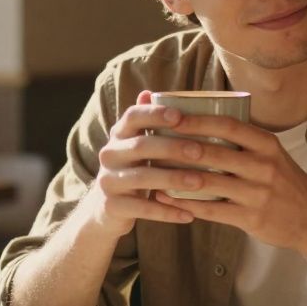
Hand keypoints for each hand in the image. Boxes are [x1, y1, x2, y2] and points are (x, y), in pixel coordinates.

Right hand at [87, 90, 212, 236]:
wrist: (105, 209)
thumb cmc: (134, 169)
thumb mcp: (136, 145)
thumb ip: (147, 122)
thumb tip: (152, 91)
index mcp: (119, 135)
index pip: (133, 116)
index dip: (155, 114)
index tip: (180, 115)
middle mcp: (109, 154)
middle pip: (141, 146)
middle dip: (173, 148)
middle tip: (201, 151)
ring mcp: (108, 181)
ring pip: (142, 178)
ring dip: (173, 179)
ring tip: (200, 183)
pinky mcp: (112, 206)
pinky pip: (142, 209)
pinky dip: (167, 212)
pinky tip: (190, 214)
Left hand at [153, 114, 306, 258]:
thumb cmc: (284, 182)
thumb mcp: (271, 154)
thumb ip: (243, 140)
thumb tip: (202, 121)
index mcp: (267, 144)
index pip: (227, 125)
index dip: (196, 120)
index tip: (170, 115)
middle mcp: (263, 166)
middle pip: (214, 153)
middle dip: (179, 147)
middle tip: (151, 142)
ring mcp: (257, 193)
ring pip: (209, 182)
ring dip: (177, 178)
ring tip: (152, 171)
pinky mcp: (251, 218)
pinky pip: (212, 210)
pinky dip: (186, 204)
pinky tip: (166, 199)